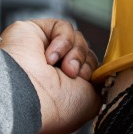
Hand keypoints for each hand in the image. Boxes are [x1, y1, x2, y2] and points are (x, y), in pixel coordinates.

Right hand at [0, 19, 100, 133]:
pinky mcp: (34, 32)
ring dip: (75, 54)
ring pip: (77, 38)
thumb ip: (99, 86)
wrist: (29, 97)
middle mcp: (52, 70)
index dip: (94, 71)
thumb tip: (103, 75)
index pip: (89, 68)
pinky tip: (50, 57)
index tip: (88, 81)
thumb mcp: (90, 103)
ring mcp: (42, 50)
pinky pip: (63, 27)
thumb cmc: (58, 106)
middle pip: (85, 52)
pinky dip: (63, 41)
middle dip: (84, 62)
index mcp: (64, 88)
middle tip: (73, 75)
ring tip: (64, 69)